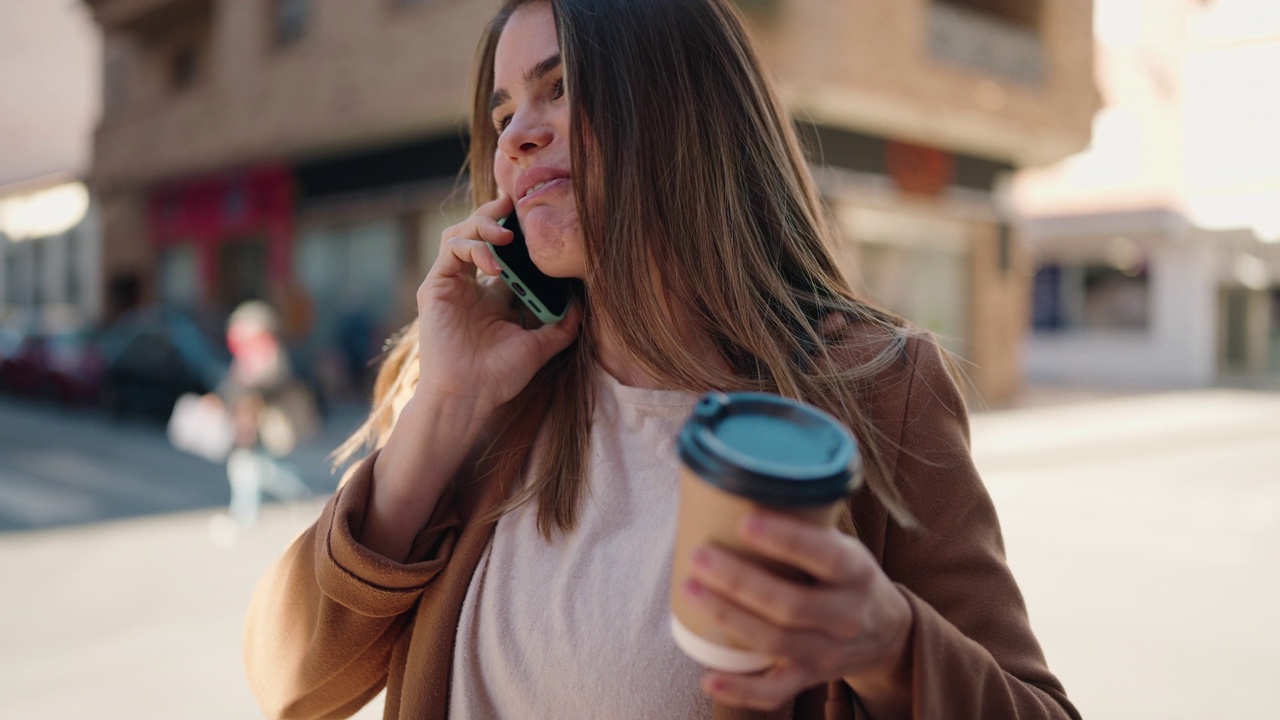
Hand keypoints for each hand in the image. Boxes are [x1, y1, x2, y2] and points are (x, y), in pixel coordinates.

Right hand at [414, 193, 581, 417]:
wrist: (469, 397)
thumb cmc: (499, 376)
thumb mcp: (540, 346)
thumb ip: (562, 325)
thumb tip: (582, 302)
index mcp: (494, 296)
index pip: (506, 252)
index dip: (519, 233)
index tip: (539, 219)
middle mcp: (471, 286)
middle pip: (480, 234)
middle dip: (498, 215)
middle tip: (518, 204)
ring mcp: (452, 285)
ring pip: (460, 234)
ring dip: (483, 225)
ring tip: (507, 233)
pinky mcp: (436, 287)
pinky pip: (450, 249)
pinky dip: (472, 246)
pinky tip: (492, 262)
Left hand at [681, 512, 913, 715]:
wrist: (888, 631)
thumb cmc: (847, 575)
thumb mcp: (842, 545)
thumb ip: (804, 526)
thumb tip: (740, 480)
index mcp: (856, 572)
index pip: (825, 556)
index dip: (786, 540)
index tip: (745, 522)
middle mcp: (846, 615)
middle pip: (790, 604)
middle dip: (740, 581)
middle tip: (701, 557)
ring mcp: (828, 650)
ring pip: (776, 641)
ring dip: (729, 617)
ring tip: (691, 589)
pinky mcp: (811, 676)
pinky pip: (776, 692)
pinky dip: (742, 691)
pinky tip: (708, 680)